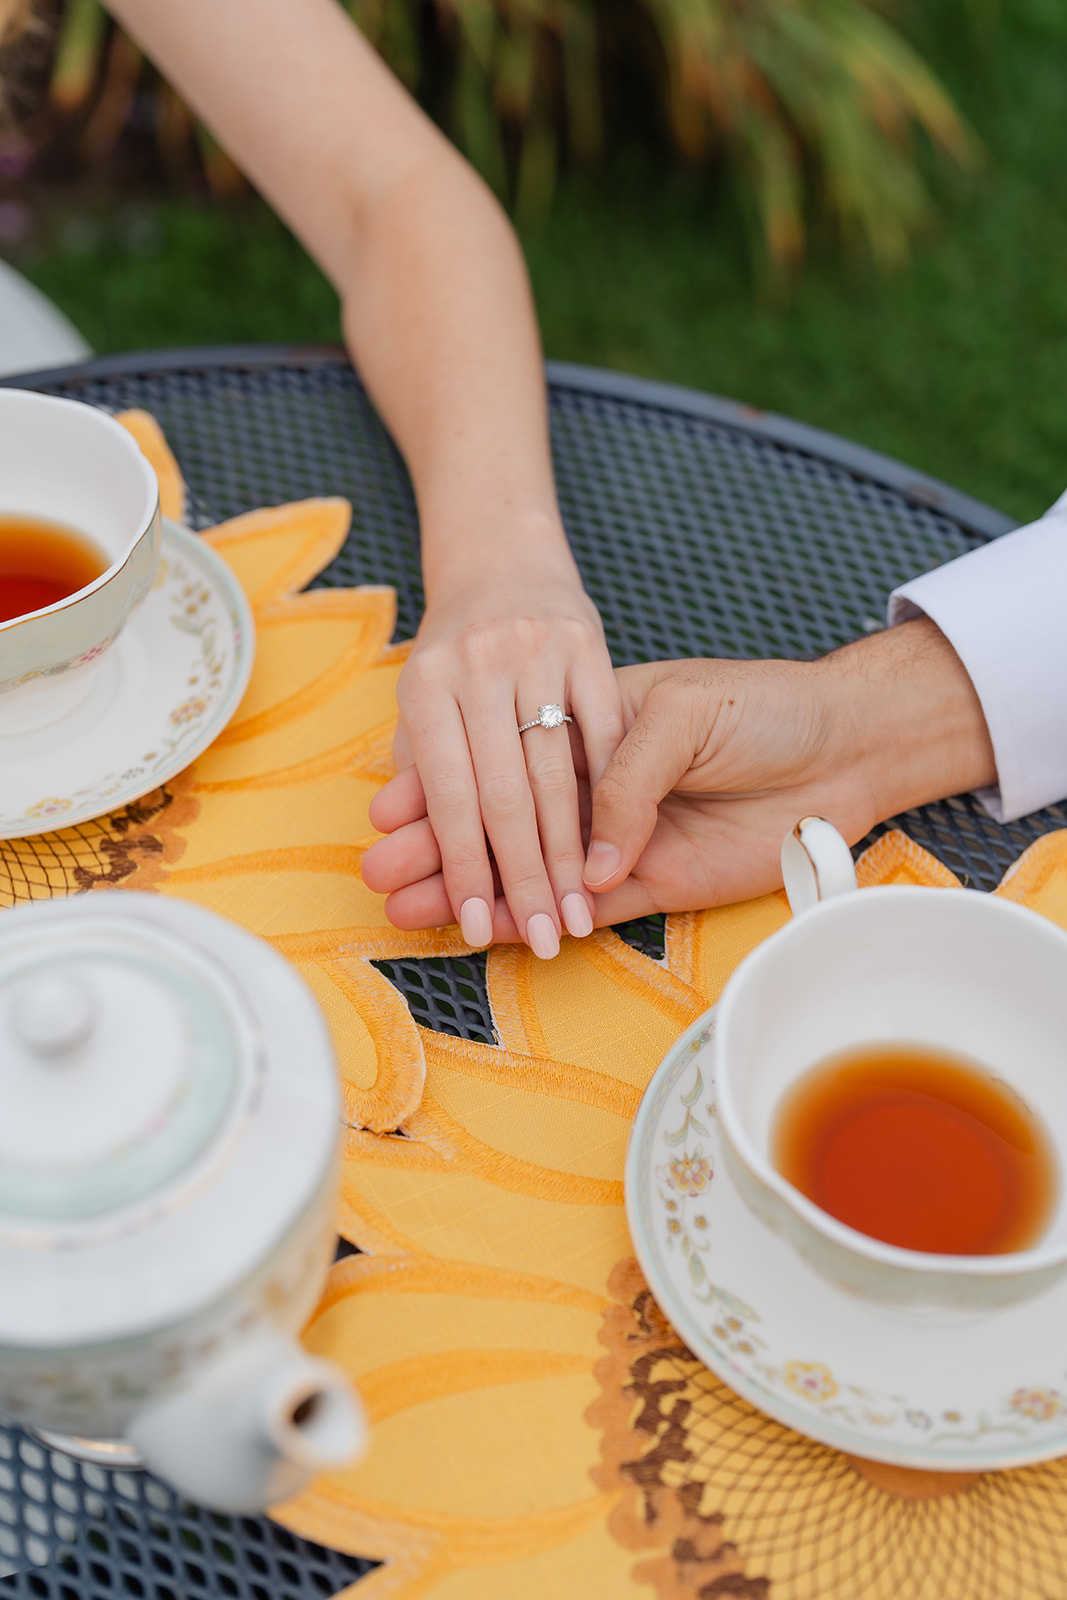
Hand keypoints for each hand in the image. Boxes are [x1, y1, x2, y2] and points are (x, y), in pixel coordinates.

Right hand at [364, 620, 995, 933]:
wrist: (843, 748)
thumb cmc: (764, 707)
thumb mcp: (684, 711)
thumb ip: (626, 773)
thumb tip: (589, 856)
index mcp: (585, 723)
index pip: (499, 756)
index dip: (442, 782)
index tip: (389, 809)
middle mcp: (589, 782)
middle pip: (497, 820)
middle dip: (435, 844)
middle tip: (378, 872)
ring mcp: (614, 838)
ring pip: (525, 870)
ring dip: (467, 889)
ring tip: (405, 908)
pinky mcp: (648, 883)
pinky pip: (579, 907)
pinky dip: (533, 919)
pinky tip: (480, 929)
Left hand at [388, 521, 622, 954]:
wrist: (503, 559)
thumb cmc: (456, 648)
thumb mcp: (422, 698)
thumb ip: (420, 768)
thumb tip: (402, 846)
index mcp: (426, 686)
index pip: (450, 799)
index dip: (464, 870)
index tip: (479, 929)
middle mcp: (479, 665)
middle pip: (506, 795)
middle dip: (527, 878)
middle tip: (545, 938)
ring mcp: (538, 651)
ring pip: (561, 772)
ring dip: (574, 854)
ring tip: (580, 911)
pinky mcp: (590, 643)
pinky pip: (606, 734)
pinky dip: (616, 795)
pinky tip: (618, 846)